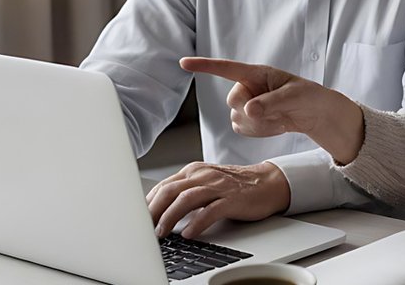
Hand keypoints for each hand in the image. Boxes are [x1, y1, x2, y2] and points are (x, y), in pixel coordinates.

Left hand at [145, 161, 290, 238]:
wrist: (268, 183)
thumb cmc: (235, 187)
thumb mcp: (206, 184)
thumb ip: (185, 192)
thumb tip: (158, 212)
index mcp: (194, 171)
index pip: (163, 185)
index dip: (147, 203)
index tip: (137, 219)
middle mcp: (203, 175)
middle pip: (170, 190)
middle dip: (153, 210)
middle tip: (143, 228)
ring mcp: (218, 186)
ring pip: (186, 199)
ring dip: (170, 217)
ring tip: (161, 232)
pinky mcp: (232, 199)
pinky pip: (211, 210)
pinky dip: (197, 222)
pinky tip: (189, 233)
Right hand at [180, 57, 364, 163]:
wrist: (315, 114)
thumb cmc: (308, 96)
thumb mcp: (294, 96)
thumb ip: (270, 102)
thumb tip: (248, 110)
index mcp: (256, 73)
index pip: (226, 68)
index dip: (204, 66)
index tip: (183, 63)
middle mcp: (247, 87)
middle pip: (232, 100)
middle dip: (251, 109)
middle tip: (275, 109)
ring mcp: (246, 105)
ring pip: (236, 119)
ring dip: (258, 123)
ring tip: (279, 116)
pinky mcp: (247, 121)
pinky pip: (242, 130)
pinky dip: (260, 131)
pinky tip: (276, 124)